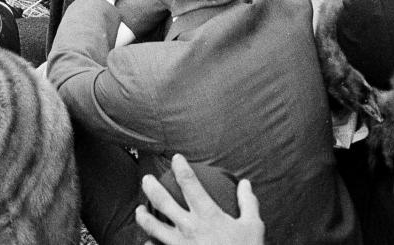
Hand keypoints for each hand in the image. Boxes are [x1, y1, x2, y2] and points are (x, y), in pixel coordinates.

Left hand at [135, 155, 264, 244]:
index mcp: (208, 215)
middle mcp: (190, 228)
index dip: (180, 167)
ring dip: (144, 218)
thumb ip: (248, 204)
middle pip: (163, 201)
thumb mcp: (253, 228)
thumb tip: (245, 183)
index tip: (176, 158)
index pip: (189, 183)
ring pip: (154, 228)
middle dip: (151, 187)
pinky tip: (147, 243)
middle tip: (146, 179)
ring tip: (139, 211)